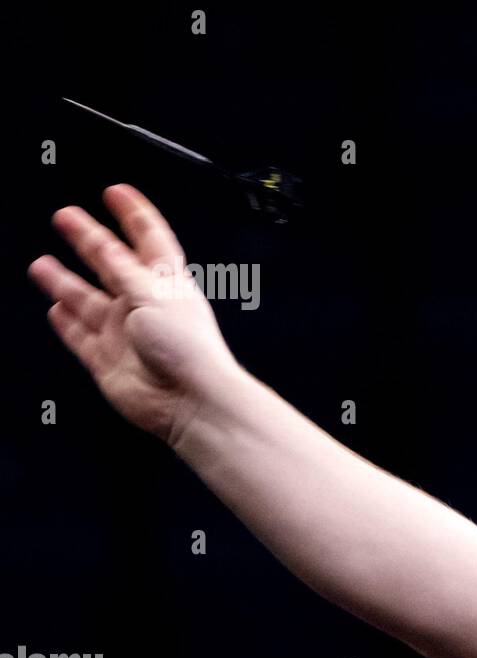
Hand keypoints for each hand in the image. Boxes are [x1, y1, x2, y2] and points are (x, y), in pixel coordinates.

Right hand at [28, 184, 240, 446]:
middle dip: (87, 239)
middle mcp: (145, 305)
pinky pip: (81, 337)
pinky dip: (67, 323)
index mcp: (166, 283)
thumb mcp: (153, 293)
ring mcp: (125, 333)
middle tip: (66, 217)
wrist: (189, 401)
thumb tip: (103, 244)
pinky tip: (56, 309)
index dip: (132, 213)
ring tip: (42, 264)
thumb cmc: (188, 350)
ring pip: (87, 300)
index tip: (116, 192)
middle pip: (109, 264)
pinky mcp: (108, 360)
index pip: (149, 238)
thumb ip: (123, 269)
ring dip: (64, 282)